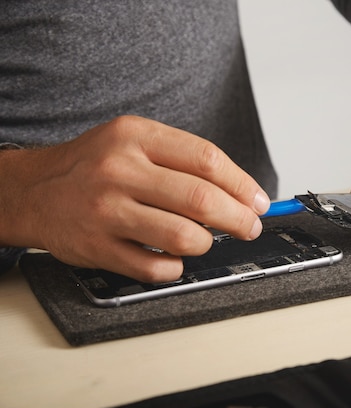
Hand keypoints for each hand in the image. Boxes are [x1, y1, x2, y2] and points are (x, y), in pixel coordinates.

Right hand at [0, 116, 269, 281]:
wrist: (33, 189)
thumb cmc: (95, 165)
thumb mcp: (135, 141)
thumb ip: (183, 160)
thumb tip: (240, 192)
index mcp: (136, 137)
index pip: (208, 160)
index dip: (243, 185)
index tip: (258, 202)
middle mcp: (120, 171)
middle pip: (202, 199)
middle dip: (238, 219)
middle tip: (250, 227)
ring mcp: (106, 211)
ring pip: (183, 236)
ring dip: (206, 243)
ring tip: (205, 240)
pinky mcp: (96, 247)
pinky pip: (153, 268)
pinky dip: (175, 268)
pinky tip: (174, 259)